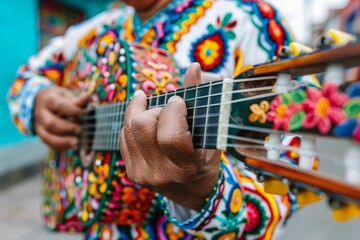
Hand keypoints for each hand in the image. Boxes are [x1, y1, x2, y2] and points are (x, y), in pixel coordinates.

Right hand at [34, 87, 88, 149]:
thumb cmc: (59, 99)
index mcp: (48, 100)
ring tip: (76, 142)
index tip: (84, 113)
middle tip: (80, 130)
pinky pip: (48, 143)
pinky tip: (72, 146)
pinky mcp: (40, 134)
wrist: (42, 102)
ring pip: (47, 136)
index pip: (59, 105)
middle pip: (51, 123)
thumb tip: (89, 99)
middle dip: (67, 128)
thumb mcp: (67, 96)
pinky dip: (60, 146)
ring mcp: (39, 125)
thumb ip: (77, 100)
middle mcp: (41, 113)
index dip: (72, 110)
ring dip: (63, 141)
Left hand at [120, 63, 220, 210]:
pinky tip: (141, 118)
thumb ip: (199, 99)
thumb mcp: (208, 133)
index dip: (173, 111)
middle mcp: (160, 173)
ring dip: (139, 110)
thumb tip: (193, 66)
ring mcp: (142, 174)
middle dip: (155, 109)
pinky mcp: (130, 172)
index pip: (170, 135)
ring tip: (148, 103)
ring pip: (127, 128)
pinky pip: (123, 137)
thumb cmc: (204, 160)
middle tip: (166, 108)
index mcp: (186, 166)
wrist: (192, 192)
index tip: (179, 103)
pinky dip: (131, 123)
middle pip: (142, 127)